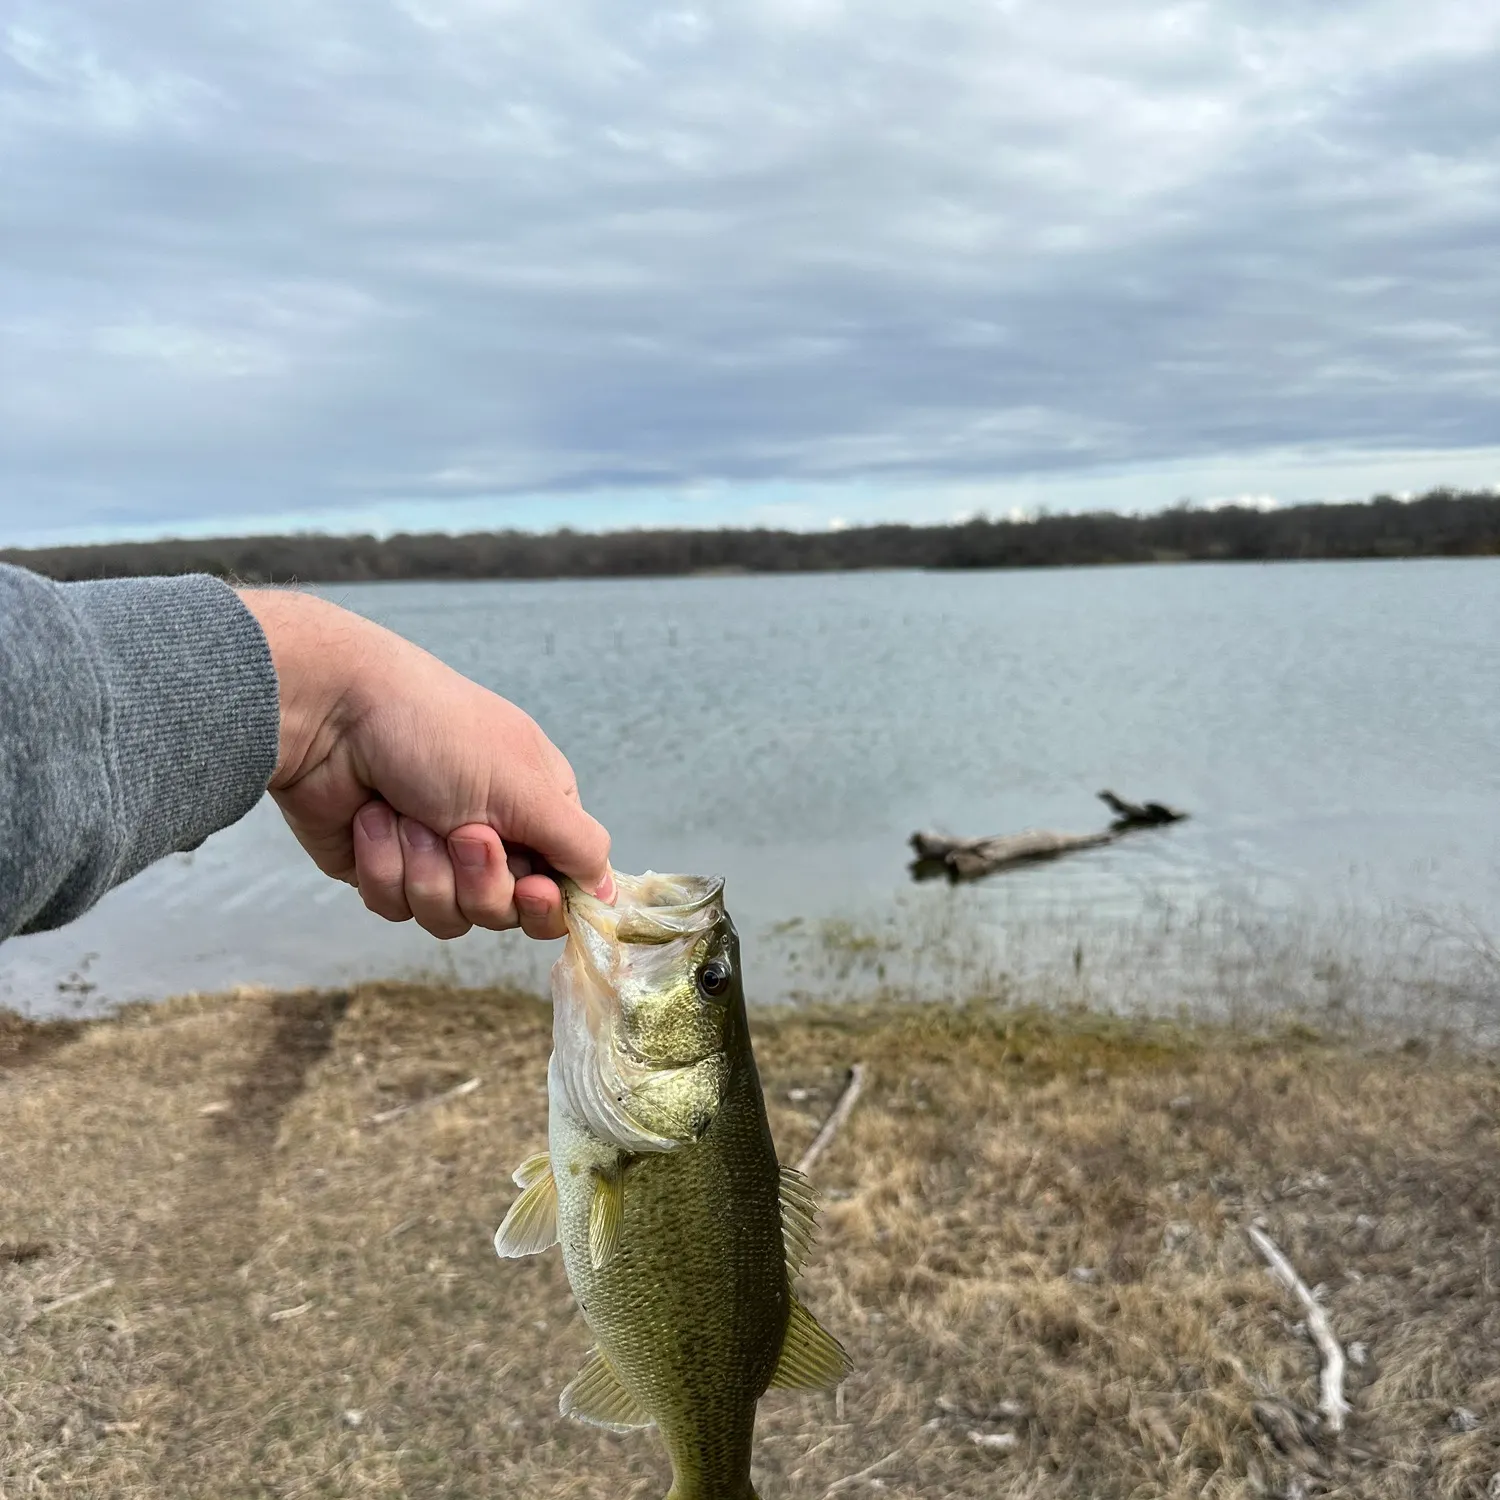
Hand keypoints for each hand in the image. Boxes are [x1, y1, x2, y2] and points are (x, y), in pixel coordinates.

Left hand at [237, 588, 611, 939]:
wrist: (332, 713)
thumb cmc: (438, 730)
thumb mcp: (525, 785)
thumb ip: (578, 844)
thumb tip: (611, 894)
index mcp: (536, 808)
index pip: (562, 886)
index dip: (546, 902)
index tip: (532, 889)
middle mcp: (490, 836)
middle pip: (505, 912)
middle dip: (479, 880)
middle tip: (462, 834)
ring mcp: (433, 856)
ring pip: (448, 917)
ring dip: (425, 868)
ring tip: (408, 814)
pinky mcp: (382, 870)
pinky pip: (395, 906)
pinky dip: (383, 863)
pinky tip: (372, 819)